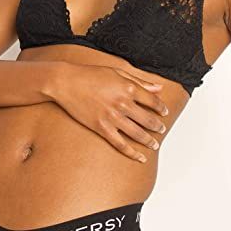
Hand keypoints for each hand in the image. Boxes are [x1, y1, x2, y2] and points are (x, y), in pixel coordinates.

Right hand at [51, 62, 168, 162]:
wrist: (66, 82)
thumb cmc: (90, 74)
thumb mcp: (117, 72)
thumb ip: (139, 81)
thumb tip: (159, 87)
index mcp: (128, 88)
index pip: (152, 101)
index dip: (161, 108)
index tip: (164, 112)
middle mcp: (123, 103)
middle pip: (148, 119)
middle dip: (157, 126)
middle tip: (161, 130)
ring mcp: (112, 117)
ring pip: (137, 134)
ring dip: (149, 141)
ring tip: (154, 144)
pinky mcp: (101, 128)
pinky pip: (120, 144)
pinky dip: (132, 153)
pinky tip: (140, 157)